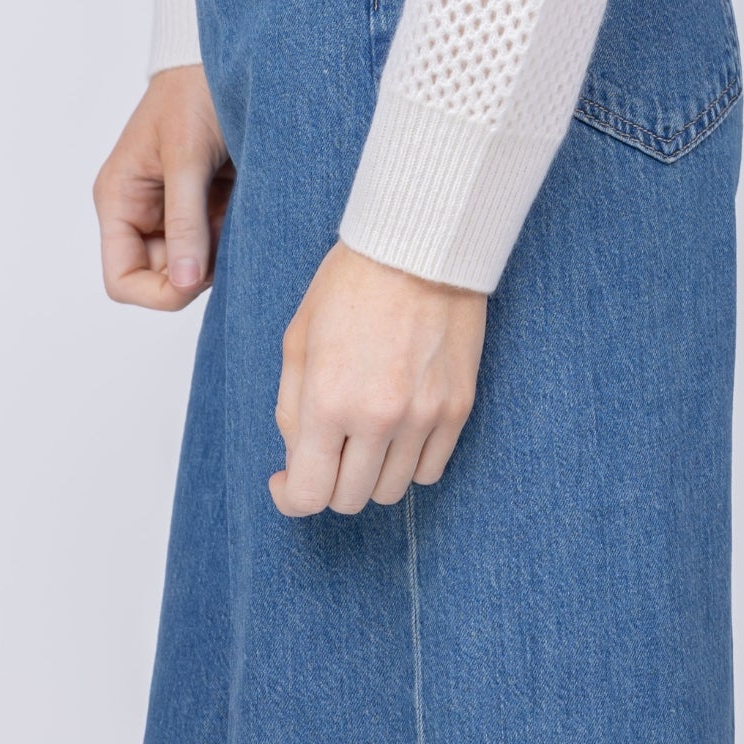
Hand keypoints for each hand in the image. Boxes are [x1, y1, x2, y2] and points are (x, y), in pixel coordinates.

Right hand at [93, 63, 232, 309]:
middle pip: (161, 277)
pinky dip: (236, 236)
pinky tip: (251, 209)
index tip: (198, 277)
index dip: (157, 291)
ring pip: (194, 263)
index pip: (122, 278)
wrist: (231, 55)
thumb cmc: (194, 92)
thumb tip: (185, 284)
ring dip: (221, 252)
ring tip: (242, 215)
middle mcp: (143, 210)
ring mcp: (176, 209)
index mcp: (120, 199)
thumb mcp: (187, 156)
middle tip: (230, 240)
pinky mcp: (208, 202)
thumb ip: (185, 221)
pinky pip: (218, 242)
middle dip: (196, 271)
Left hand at [271, 241, 485, 515]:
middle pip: (349, 500)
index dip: (290, 498)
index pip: (308, 495)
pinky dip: (409, 462)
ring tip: (364, 435)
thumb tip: (295, 460)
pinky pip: (430, 471)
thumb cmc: (353, 281)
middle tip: (327, 450)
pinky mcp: (458, 409)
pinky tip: (398, 430)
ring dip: (370, 474)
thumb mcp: (298, 338)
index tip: (286, 481)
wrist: (421, 244)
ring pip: (391, 492)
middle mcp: (378, 417)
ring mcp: (423, 416)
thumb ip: (290, 408)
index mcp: (329, 400)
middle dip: (329, 482)